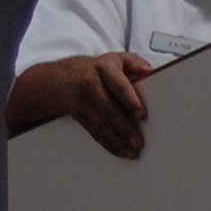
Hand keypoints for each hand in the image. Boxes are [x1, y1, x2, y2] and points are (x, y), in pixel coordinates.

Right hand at [5, 52, 157, 157]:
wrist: (61, 78)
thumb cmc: (97, 69)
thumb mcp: (115, 59)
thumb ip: (134, 62)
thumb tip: (150, 71)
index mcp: (104, 68)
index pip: (118, 85)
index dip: (130, 100)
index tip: (141, 114)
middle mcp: (91, 84)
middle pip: (110, 109)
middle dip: (125, 128)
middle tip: (138, 142)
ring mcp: (83, 101)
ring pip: (101, 123)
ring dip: (118, 140)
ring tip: (132, 151)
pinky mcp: (79, 115)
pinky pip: (94, 131)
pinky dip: (108, 144)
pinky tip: (120, 152)